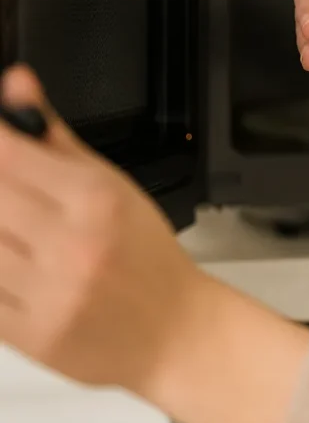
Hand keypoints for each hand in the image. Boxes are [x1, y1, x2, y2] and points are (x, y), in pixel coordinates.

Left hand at [0, 65, 308, 422]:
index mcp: (96, 200)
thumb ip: (55, 139)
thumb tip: (15, 86)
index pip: (9, 155)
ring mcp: (49, 294)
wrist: (177, 332)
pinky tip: (13, 263)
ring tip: (16, 230)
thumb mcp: (114, 187)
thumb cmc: (148, 258)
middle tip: (16, 198)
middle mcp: (72, 245)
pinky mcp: (32, 336)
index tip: (0, 142)